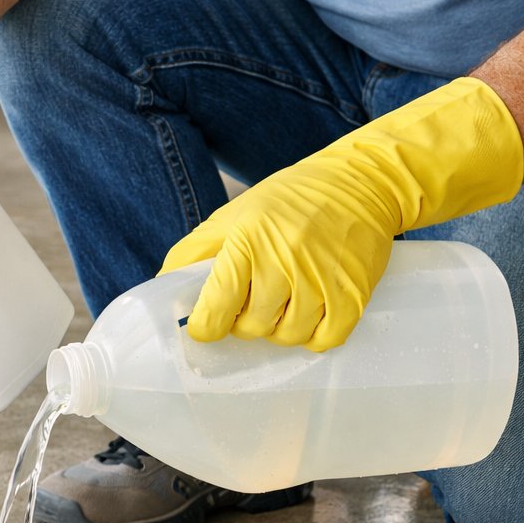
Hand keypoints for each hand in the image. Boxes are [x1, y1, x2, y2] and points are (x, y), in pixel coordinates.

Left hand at [160, 78, 522, 351]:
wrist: (360, 182)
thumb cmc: (287, 201)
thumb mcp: (230, 217)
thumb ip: (191, 254)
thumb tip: (163, 292)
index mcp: (246, 243)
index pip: (213, 312)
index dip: (206, 325)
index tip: (210, 319)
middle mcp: (283, 263)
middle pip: (250, 328)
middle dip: (245, 321)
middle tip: (255, 298)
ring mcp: (321, 281)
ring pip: (286, 338)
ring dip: (279, 328)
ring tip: (284, 301)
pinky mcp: (353, 295)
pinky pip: (324, 340)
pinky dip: (314, 335)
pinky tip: (311, 312)